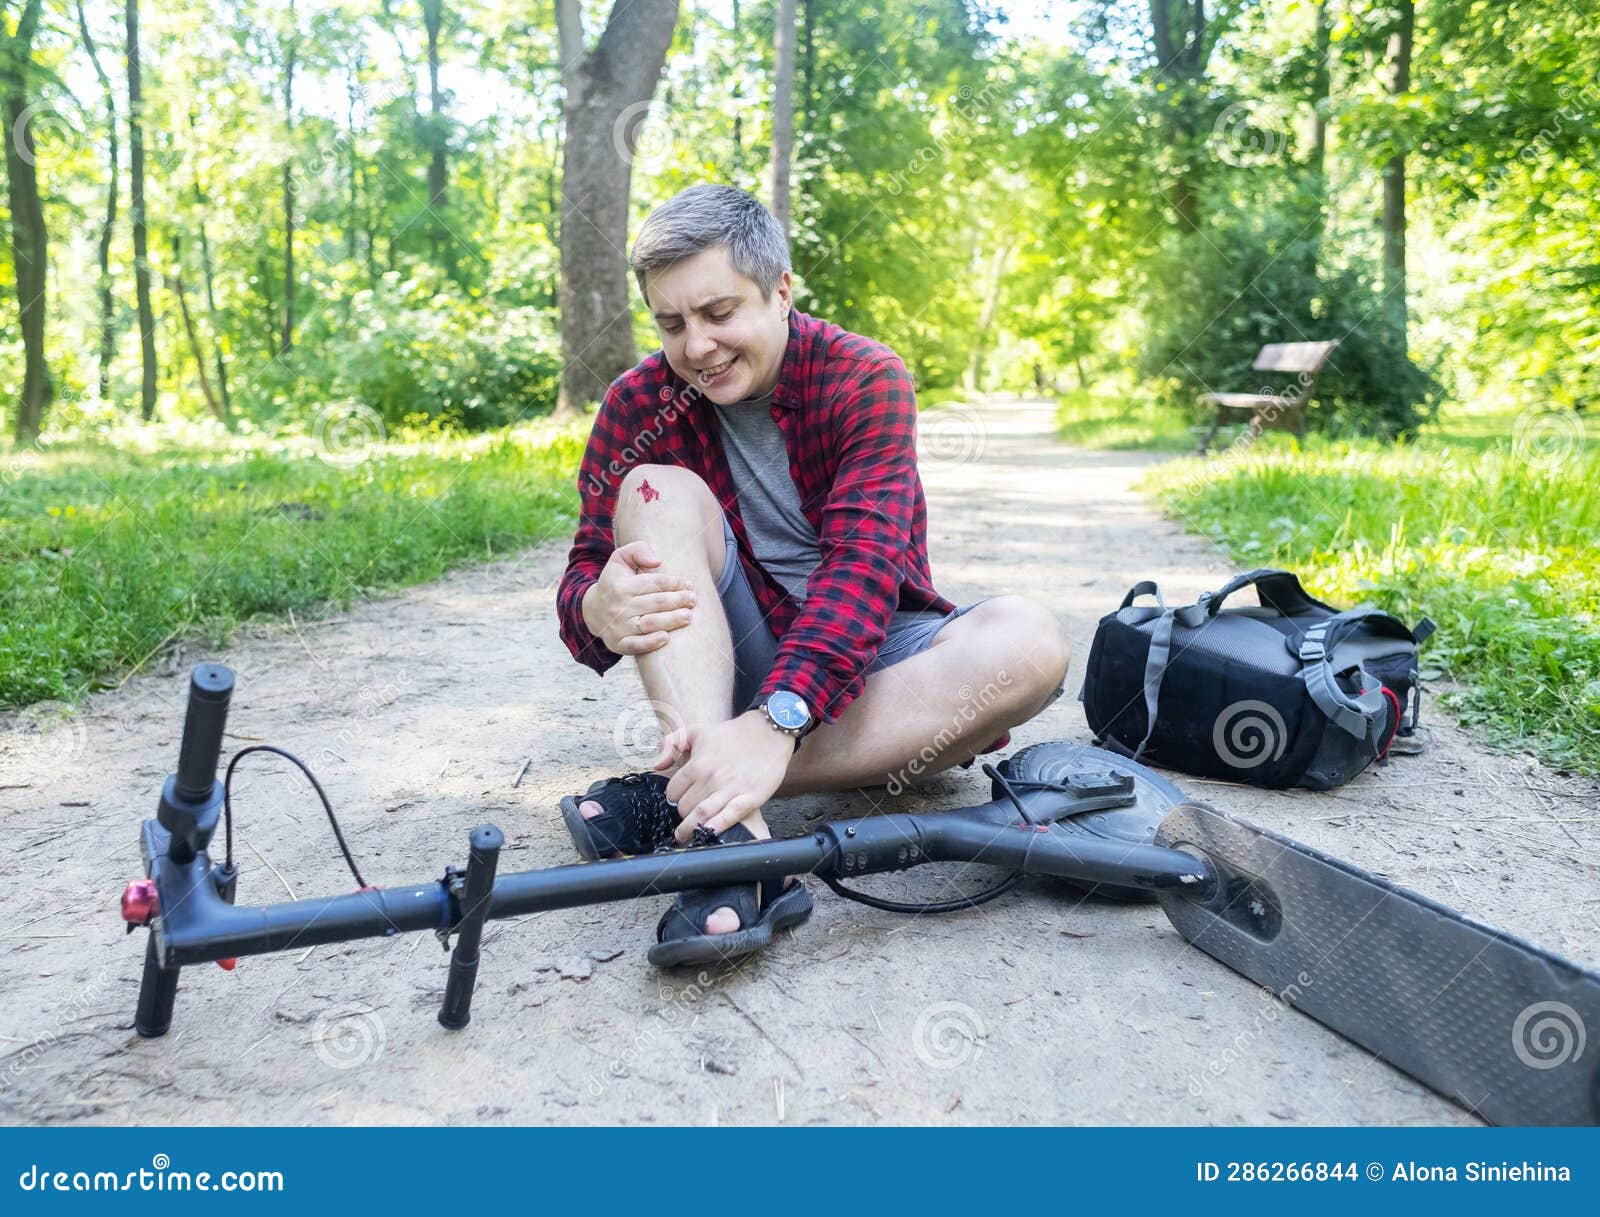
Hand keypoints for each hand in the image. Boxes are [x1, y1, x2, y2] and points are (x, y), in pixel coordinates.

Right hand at [582, 541, 697, 656]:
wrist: (593, 610)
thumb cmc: (615, 582)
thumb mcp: (620, 559)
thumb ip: (638, 550)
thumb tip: (657, 560)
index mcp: (621, 586)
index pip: (653, 583)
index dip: (674, 583)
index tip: (688, 584)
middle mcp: (619, 607)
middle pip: (656, 603)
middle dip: (678, 600)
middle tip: (693, 600)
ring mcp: (619, 627)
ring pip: (650, 624)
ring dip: (672, 620)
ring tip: (688, 616)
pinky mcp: (618, 644)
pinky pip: (635, 645)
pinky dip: (651, 643)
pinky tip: (666, 637)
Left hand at [654, 711, 793, 840]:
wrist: (767, 732)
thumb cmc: (731, 734)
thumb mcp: (696, 730)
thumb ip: (671, 744)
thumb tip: (657, 766)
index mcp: (697, 764)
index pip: (673, 791)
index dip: (673, 798)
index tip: (678, 800)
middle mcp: (711, 778)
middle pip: (685, 807)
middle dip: (681, 815)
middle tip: (683, 818)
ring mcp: (731, 789)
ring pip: (702, 815)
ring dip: (690, 829)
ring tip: (685, 836)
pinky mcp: (750, 797)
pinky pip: (730, 817)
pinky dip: (717, 827)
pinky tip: (708, 834)